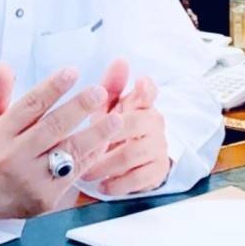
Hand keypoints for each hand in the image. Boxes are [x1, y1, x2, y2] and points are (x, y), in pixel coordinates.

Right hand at [0, 62, 123, 224]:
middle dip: (79, 107)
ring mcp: (31, 178)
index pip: (30, 105)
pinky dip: (92, 155)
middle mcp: (14, 156)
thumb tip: (3, 65)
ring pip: (68, 152)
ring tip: (115, 118)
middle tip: (100, 91)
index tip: (72, 72)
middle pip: (52, 126)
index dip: (52, 87)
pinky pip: (75, 172)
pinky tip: (105, 141)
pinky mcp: (46, 197)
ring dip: (96, 133)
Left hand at [82, 59, 170, 194]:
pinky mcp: (157, 171)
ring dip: (107, 164)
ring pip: (132, 154)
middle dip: (109, 135)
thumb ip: (110, 86)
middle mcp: (154, 122)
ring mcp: (158, 147)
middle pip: (134, 124)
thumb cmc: (114, 128)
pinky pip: (139, 178)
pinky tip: (103, 185)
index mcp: (141, 103)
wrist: (133, 160)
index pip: (148, 91)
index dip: (145, 88)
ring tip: (87, 172)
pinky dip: (118, 184)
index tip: (140, 83)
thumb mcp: (108, 107)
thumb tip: (120, 60)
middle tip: (86, 145)